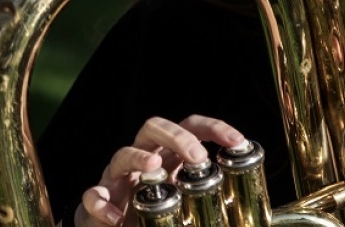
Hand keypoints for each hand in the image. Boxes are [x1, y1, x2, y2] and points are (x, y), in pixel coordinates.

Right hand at [75, 115, 246, 226]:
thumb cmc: (155, 211)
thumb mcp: (187, 197)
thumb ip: (209, 191)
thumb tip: (250, 192)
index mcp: (170, 154)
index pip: (191, 126)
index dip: (214, 128)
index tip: (237, 141)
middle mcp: (144, 158)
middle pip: (154, 128)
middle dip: (177, 137)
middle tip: (198, 157)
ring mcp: (118, 178)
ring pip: (121, 154)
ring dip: (138, 157)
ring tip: (154, 167)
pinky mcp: (97, 201)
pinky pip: (93, 195)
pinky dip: (102, 205)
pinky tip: (116, 217)